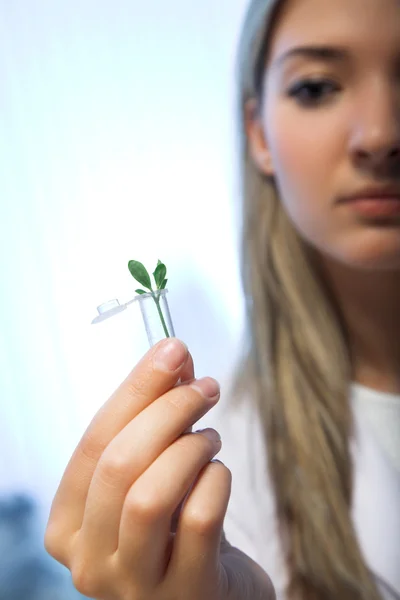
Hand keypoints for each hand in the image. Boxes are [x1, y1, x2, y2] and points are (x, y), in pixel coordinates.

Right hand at [44, 337, 274, 599]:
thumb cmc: (177, 524)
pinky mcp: (187, 593)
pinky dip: (215, 481)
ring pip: (149, 496)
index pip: (93, 442)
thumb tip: (173, 353)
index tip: (173, 350)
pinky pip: (199, 520)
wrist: (216, 591)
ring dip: (189, 448)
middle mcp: (89, 562)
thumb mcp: (155, 470)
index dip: (135, 390)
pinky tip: (220, 473)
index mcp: (68, 526)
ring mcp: (135, 586)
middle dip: (168, 410)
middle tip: (206, 387)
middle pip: (119, 464)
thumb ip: (156, 415)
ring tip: (210, 437)